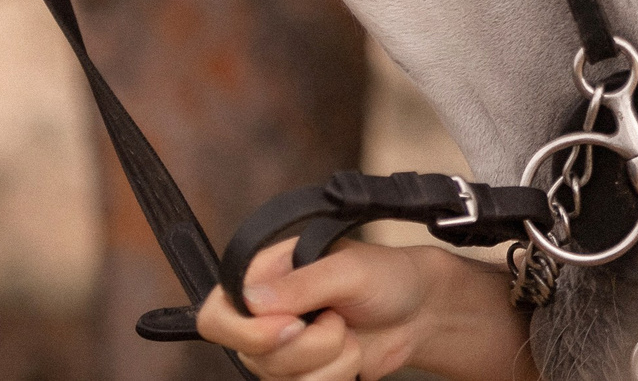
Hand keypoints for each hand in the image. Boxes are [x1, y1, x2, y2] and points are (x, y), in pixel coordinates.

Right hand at [194, 237, 441, 379]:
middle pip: (252, 356)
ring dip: (329, 361)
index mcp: (264, 278)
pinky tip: (350, 356)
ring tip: (349, 331)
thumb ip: (302, 284)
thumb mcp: (349, 268)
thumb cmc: (386, 276)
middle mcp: (265, 317)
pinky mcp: (303, 376)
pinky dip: (335, 378)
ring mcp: (282, 351)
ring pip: (280, 380)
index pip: (217, 315)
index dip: (247, 331)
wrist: (420, 312)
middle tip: (336, 320)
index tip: (292, 325)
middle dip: (306, 346)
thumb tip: (251, 300)